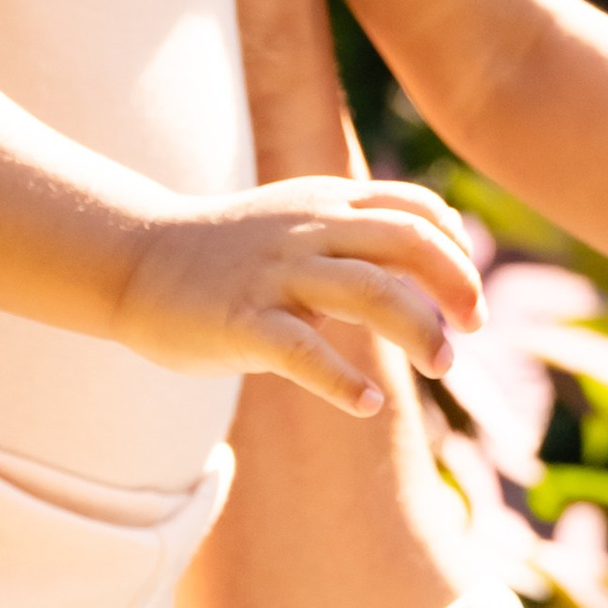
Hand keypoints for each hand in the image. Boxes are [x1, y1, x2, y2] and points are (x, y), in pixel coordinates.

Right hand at [116, 177, 484, 417]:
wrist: (134, 259)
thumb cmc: (226, 254)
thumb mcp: (296, 224)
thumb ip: (355, 233)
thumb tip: (431, 251)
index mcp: (326, 205)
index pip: (415, 209)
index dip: (457, 248)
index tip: (468, 293)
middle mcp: (309, 232)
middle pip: (408, 242)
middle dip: (456, 284)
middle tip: (473, 328)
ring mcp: (276, 276)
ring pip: (370, 291)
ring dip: (420, 328)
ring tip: (445, 364)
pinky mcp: (241, 322)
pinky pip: (303, 350)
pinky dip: (342, 379)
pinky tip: (367, 402)